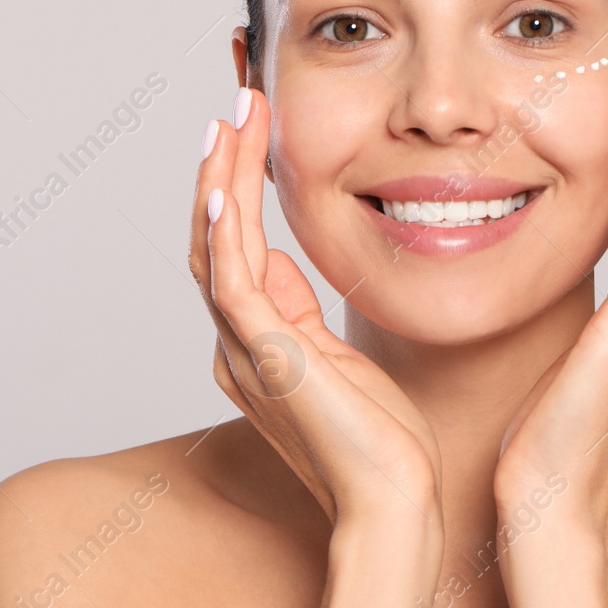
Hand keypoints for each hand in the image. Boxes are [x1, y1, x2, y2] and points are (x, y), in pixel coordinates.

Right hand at [189, 86, 443, 527]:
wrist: (394, 501)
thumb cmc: (382, 443)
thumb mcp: (338, 359)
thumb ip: (300, 312)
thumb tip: (277, 260)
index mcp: (255, 343)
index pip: (232, 249)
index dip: (233, 188)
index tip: (250, 132)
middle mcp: (238, 344)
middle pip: (213, 239)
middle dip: (222, 168)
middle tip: (237, 106)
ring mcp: (246, 351)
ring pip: (215, 250)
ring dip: (220, 182)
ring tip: (231, 121)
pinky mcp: (267, 359)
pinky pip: (231, 287)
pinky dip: (222, 236)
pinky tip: (221, 192)